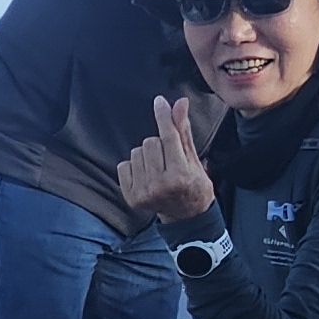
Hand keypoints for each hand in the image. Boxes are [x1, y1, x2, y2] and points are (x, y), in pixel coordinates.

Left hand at [117, 96, 219, 223]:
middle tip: (168, 160)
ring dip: (146, 156)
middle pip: (150, 142)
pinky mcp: (131, 197)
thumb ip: (183, 132)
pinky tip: (146, 177)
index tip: (159, 102)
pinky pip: (124, 165)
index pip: (169, 138)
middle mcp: (160, 185)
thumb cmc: (193, 184)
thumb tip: (180, 103)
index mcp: (180, 175)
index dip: (164, 117)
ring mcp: (144, 193)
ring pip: (136, 152)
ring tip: (158, 169)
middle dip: (159, 145)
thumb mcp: (194, 159)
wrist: (186, 216)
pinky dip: (134, 167)